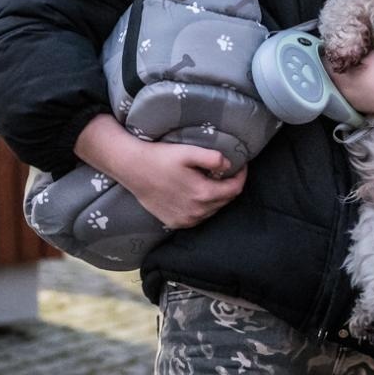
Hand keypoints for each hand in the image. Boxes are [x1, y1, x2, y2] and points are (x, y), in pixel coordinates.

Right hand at [119, 142, 246, 229]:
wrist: (132, 169)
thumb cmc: (160, 157)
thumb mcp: (188, 152)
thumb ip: (213, 158)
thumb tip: (229, 164)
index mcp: (203, 194)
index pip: (235, 189)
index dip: (241, 176)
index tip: (240, 165)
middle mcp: (196, 212)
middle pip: (225, 201)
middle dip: (229, 186)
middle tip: (225, 171)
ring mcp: (185, 220)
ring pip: (212, 210)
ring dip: (216, 197)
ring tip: (210, 180)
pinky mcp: (175, 223)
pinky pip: (198, 217)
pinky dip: (202, 206)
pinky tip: (195, 193)